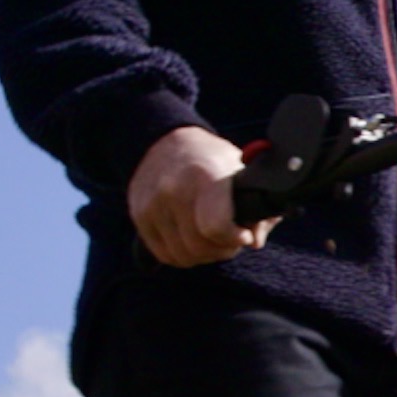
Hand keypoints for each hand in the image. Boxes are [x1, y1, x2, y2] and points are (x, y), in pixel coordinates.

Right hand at [128, 126, 275, 267]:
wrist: (167, 141)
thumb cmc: (212, 159)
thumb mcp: (241, 172)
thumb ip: (258, 208)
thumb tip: (255, 241)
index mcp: (206, 175)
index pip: (216, 226)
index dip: (235, 238)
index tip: (243, 234)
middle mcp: (174, 189)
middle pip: (200, 246)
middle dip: (222, 249)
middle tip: (230, 239)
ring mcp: (152, 203)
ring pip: (183, 255)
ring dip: (203, 254)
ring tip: (212, 239)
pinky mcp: (139, 214)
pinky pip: (164, 254)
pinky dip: (182, 254)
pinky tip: (192, 239)